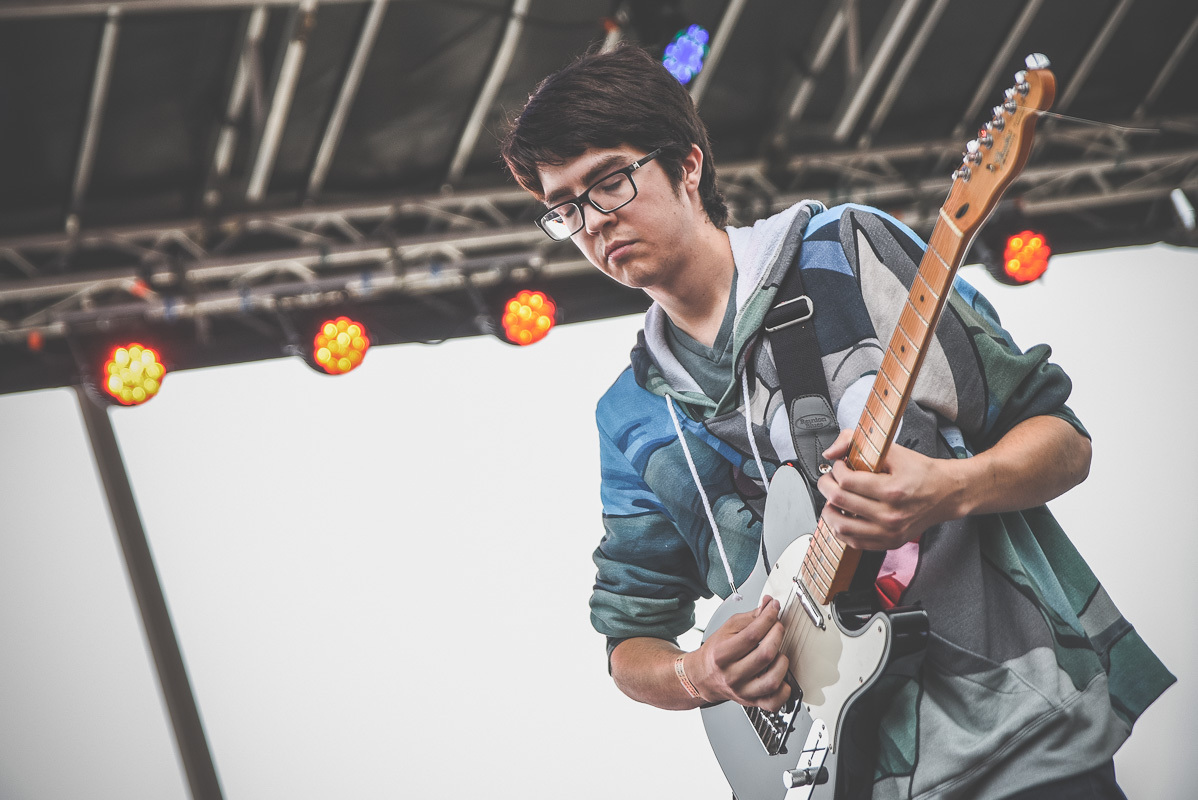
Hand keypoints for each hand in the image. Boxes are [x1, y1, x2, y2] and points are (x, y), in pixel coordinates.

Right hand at [686, 596, 790, 711]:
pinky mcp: (752, 701)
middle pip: (765, 655)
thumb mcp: (727, 629)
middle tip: (778, 626)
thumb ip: (749, 617)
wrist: (704, 676)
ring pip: (772, 680)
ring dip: (782, 662)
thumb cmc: (716, 652)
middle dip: (777, 634)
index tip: (774, 609)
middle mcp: (732, 675)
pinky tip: (781, 676)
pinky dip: (784, 690)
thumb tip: (768, 606)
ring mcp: (743, 691)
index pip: (752, 634)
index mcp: (722, 654)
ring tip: (779, 653)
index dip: (768, 618)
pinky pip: (774, 702)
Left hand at [816, 428, 964, 549]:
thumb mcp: (894, 450)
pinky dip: (841, 529)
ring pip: (841, 527)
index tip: (840, 465)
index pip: (847, 481)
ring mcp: (890, 533)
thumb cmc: (921, 472)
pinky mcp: (889, 543)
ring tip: (832, 499)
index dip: (837, 470)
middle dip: (826, 485)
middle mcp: (891, 515)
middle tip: (829, 479)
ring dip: (828, 510)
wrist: (946, 494)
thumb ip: (858, 443)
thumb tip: (831, 453)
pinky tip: (843, 515)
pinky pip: (854, 542)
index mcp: (893, 490)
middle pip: (840, 501)